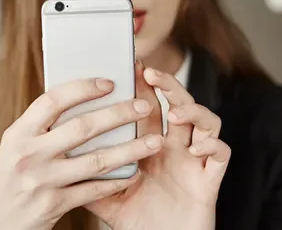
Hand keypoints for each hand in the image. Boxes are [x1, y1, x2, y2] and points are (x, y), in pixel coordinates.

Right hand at [0, 78, 163, 229]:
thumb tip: (82, 99)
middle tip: (144, 107)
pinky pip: (94, 189)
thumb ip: (42, 128)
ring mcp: (41, 180)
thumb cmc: (10, 181)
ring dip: (130, 149)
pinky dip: (117, 181)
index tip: (110, 83)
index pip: (52, 101)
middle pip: (81, 127)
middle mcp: (28, 154)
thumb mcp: (16, 148)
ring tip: (154, 142)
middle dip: (118, 115)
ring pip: (95, 160)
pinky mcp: (53, 205)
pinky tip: (134, 174)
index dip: (83, 88)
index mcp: (18, 133)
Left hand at [85, 63, 230, 229]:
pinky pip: (221, 153)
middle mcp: (175, 149)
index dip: (144, 86)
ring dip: (194, 110)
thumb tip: (61, 157)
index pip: (150, 108)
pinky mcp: (210, 180)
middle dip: (168, 86)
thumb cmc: (139, 221)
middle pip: (180, 104)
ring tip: (176, 113)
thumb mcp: (109, 198)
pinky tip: (198, 146)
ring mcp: (194, 162)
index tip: (130, 66)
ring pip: (206, 121)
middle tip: (150, 74)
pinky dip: (213, 144)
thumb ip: (91, 176)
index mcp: (152, 147)